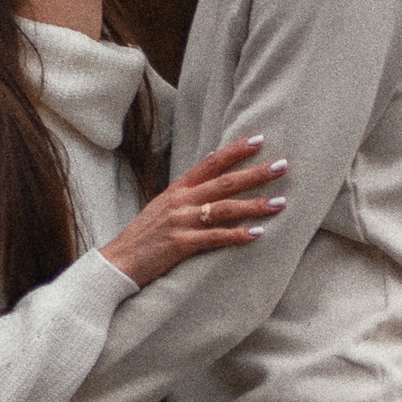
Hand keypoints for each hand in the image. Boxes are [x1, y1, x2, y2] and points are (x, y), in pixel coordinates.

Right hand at [102, 137, 286, 288]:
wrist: (120, 261)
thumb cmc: (146, 236)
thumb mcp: (164, 207)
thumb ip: (187, 194)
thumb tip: (211, 179)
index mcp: (177, 189)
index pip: (210, 162)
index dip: (235, 150)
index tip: (259, 140)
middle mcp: (180, 201)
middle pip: (224, 182)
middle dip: (255, 173)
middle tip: (282, 166)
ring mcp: (181, 221)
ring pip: (224, 208)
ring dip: (254, 205)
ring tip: (280, 203)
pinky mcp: (181, 244)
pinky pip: (214, 238)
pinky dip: (236, 235)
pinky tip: (257, 234)